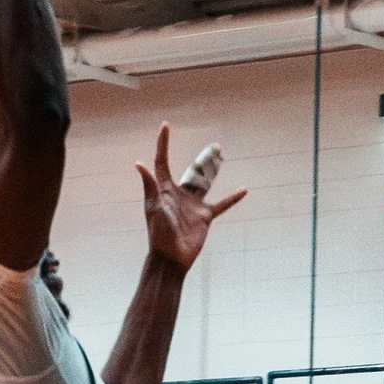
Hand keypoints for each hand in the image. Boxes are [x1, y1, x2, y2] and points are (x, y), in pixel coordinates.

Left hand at [136, 123, 244, 273]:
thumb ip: (150, 185)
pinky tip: (243, 191)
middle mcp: (180, 194)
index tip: (166, 126)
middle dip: (204, 158)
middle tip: (216, 147)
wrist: (171, 257)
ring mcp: (193, 205)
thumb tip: (139, 164)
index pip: (163, 161)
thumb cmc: (159, 233)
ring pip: (206, 182)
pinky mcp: (204, 217)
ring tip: (222, 156)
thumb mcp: (154, 207)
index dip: (164, 143)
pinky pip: (221, 205)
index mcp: (165, 189)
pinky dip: (232, 199)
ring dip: (214, 170)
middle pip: (193, 170)